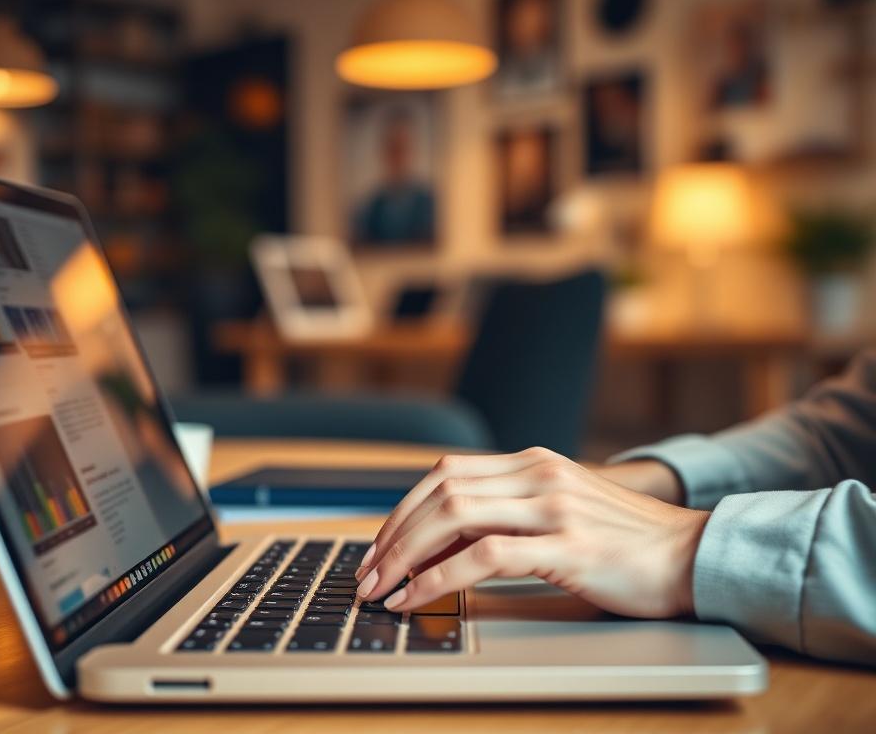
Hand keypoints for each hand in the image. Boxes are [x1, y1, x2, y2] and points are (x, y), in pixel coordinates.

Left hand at [354, 448, 709, 618]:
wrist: (694, 555)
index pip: (447, 473)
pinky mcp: (567, 547)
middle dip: (392, 534)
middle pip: (440, 492)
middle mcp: (539, 475)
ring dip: (404, 555)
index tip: (380, 544)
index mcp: (534, 463)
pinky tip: (418, 598)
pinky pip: (484, 557)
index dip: (403, 509)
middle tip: (367, 572)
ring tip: (379, 588)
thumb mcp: (561, 511)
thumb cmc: (626, 543)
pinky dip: (439, 578)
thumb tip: (443, 542)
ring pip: (453, 517)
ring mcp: (554, 507)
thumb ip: (510, 513)